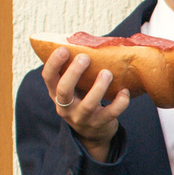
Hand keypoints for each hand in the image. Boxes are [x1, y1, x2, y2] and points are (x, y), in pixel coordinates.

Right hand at [43, 46, 129, 161]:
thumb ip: (76, 71)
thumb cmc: (83, 100)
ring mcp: (81, 118)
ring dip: (99, 87)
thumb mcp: (74, 88)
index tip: (64, 49)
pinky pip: (110, 114)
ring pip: (88, 104)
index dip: (54, 63)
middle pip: (64, 90)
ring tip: (107, 73)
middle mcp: (65, 107)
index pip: (48, 78)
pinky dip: (119, 102)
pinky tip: (124, 92)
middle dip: (74, 73)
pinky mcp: (98, 124)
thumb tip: (88, 41)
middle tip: (85, 58)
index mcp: (56, 94)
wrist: (92, 133)